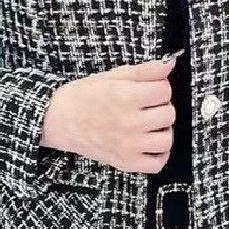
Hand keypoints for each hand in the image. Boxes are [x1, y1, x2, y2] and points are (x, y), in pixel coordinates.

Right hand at [40, 56, 177, 173]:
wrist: (58, 120)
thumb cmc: (84, 96)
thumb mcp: (113, 76)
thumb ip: (144, 70)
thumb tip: (170, 63)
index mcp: (126, 97)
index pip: (165, 90)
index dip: (158, 87)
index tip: (148, 90)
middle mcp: (130, 123)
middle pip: (169, 114)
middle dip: (160, 107)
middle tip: (145, 106)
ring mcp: (129, 146)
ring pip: (166, 139)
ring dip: (161, 130)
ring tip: (148, 124)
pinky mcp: (126, 163)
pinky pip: (157, 164)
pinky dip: (158, 155)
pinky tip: (148, 143)